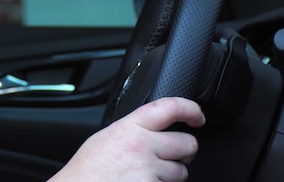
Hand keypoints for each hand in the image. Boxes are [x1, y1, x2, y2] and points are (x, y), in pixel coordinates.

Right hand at [47, 97, 205, 181]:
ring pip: (182, 172)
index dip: (191, 109)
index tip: (197, 116)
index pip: (169, 108)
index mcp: (129, 128)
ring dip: (170, 176)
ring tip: (144, 176)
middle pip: (187, 144)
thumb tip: (154, 127)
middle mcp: (142, 147)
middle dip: (182, 152)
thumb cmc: (86, 171)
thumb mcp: (105, 138)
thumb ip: (132, 130)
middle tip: (168, 157)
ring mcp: (150, 172)